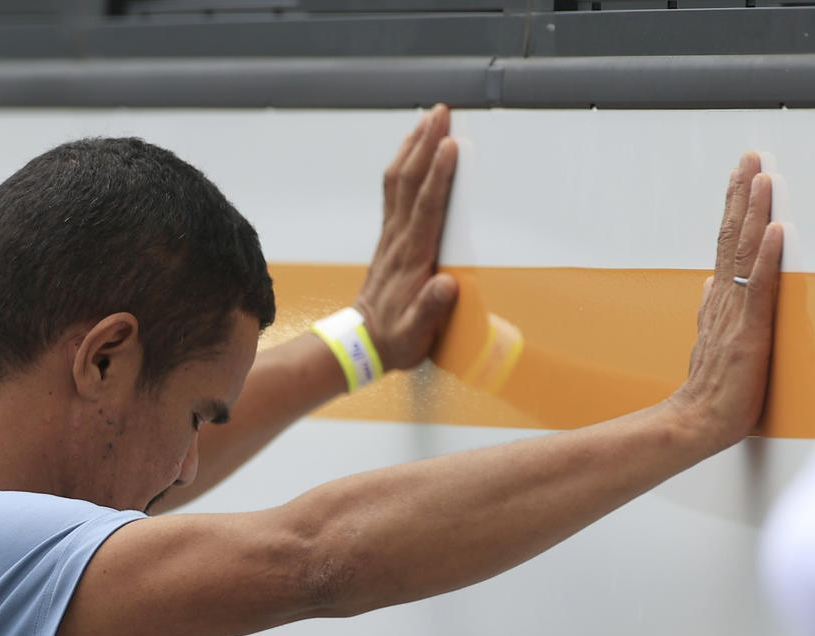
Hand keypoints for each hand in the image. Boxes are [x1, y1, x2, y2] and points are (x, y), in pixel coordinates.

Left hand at [353, 105, 460, 372]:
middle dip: (426, 145)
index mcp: (411, 259)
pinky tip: (412, 148)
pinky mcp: (390, 236)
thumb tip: (446, 284)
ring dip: (413, 147)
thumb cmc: (395, 339)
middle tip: (443, 112)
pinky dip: (404, 163)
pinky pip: (394, 191)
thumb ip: (430, 310)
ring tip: (430, 118)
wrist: (363, 343)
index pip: (426, 209)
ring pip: (398, 181)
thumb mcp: (415, 334)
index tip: (451, 146)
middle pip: (410, 183)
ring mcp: (391, 235)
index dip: (439, 177)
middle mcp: (399, 240)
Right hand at [670, 153, 783, 445]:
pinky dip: (767, 258)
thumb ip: (712, 309)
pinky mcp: (750, 332)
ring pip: (744, 254)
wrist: (696, 423)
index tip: (743, 173)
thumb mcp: (710, 341)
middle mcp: (725, 301)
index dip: (735, 205)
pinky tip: (774, 232)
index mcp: (719, 302)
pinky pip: (759, 287)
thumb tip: (713, 282)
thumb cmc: (709, 390)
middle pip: (732, 237)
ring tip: (761, 180)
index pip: (727, 242)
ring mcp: (736, 314)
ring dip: (753, 213)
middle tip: (749, 158)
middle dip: (742, 195)